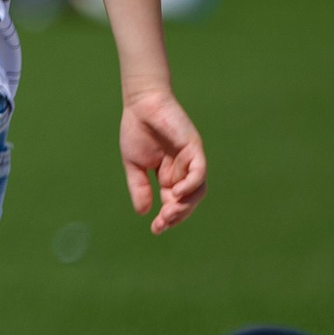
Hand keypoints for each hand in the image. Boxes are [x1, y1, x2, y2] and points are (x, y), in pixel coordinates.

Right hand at [121, 85, 205, 233]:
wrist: (141, 105)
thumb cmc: (136, 130)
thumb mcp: (134, 165)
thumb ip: (139, 188)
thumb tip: (144, 213)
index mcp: (169, 176)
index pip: (173, 203)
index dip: (167, 218)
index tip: (156, 230)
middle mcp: (182, 171)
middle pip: (188, 201)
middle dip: (177, 215)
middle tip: (163, 223)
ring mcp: (190, 160)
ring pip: (197, 190)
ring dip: (185, 205)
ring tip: (169, 212)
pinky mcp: (194, 148)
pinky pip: (199, 172)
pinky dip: (191, 184)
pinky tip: (177, 192)